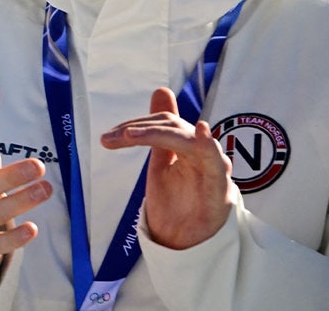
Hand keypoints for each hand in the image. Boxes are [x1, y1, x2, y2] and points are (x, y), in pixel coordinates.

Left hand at [99, 86, 230, 249]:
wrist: (187, 238)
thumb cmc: (179, 197)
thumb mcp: (164, 159)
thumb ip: (160, 129)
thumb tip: (161, 90)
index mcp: (189, 145)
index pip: (165, 123)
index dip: (138, 125)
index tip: (109, 137)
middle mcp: (204, 152)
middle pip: (174, 128)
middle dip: (140, 130)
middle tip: (110, 139)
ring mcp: (214, 169)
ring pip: (188, 141)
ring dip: (157, 134)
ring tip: (130, 135)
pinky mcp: (219, 187)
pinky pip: (216, 163)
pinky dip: (208, 146)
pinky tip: (202, 132)